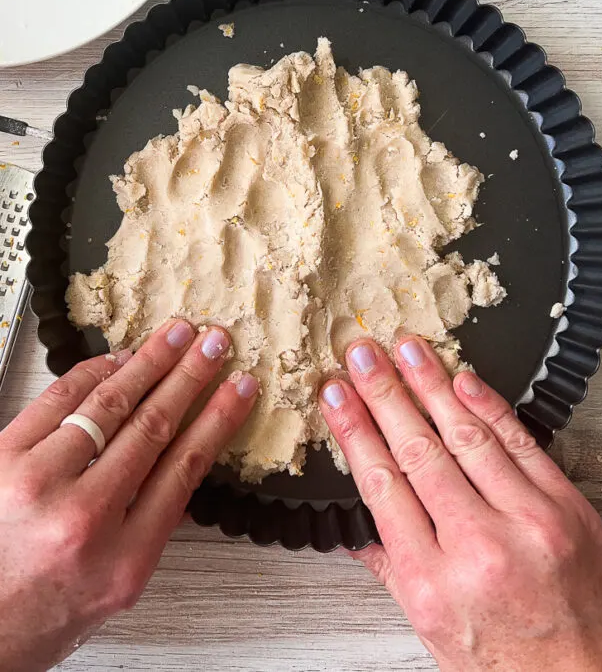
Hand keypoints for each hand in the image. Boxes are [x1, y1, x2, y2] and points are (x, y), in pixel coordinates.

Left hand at [0, 320, 256, 671]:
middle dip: (190, 376)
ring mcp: (38, 483)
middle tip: (214, 343)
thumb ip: (158, 518)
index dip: (219, 418)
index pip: (185, 467)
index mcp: (125, 556)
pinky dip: (93, 373)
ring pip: (107, 406)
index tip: (240, 388)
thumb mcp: (123, 578)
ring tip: (176, 335)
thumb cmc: (50, 604)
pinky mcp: (3, 458)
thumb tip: (186, 456)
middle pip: (152, 426)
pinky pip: (58, 400)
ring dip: (149, 362)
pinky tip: (120, 357)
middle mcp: (83, 516)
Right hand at [320, 336, 601, 671]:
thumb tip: (354, 526)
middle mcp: (477, 547)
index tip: (337, 398)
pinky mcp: (564, 506)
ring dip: (430, 385)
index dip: (355, 431)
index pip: (382, 484)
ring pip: (466, 437)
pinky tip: (462, 379)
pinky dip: (489, 406)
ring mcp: (526, 521)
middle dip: (383, 395)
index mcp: (433, 581)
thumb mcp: (433, 630)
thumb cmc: (511, 662)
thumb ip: (392, 570)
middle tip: (361, 356)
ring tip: (405, 350)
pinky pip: (520, 442)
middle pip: (417, 451)